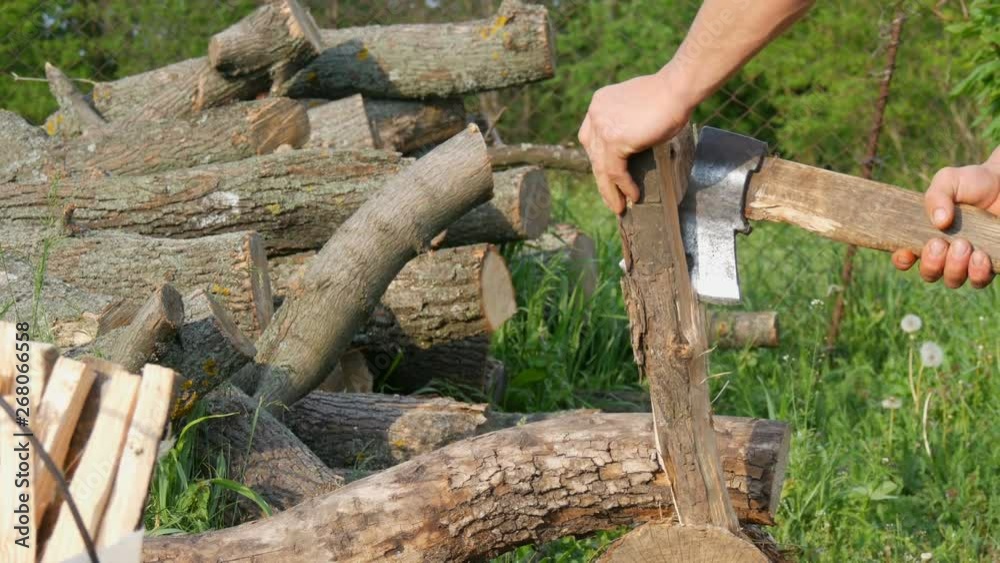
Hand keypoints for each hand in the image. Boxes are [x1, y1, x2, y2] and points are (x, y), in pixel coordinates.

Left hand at [578, 65, 696, 213]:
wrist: (677, 89)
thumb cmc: (667, 96)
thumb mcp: (636, 108)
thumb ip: (625, 123)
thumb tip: (630, 145)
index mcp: (599, 103)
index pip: (589, 137)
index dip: (597, 158)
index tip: (605, 174)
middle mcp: (596, 114)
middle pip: (593, 154)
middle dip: (602, 179)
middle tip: (611, 197)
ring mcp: (603, 127)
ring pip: (601, 167)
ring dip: (609, 190)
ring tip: (618, 207)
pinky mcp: (614, 140)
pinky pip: (614, 171)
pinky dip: (623, 186)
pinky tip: (633, 196)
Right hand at [892, 149, 999, 288]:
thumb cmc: (972, 182)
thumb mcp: (948, 180)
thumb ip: (936, 196)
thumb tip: (939, 222)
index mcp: (926, 235)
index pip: (905, 256)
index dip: (902, 259)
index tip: (906, 253)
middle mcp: (944, 253)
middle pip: (929, 273)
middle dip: (931, 263)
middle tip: (940, 243)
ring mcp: (966, 261)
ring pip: (952, 280)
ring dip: (954, 268)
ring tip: (963, 245)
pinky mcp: (989, 264)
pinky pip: (979, 281)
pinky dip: (977, 272)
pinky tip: (980, 256)